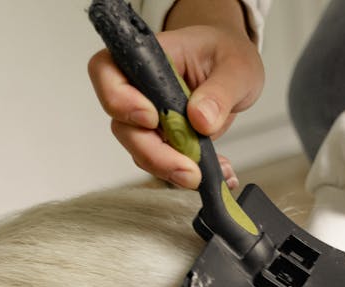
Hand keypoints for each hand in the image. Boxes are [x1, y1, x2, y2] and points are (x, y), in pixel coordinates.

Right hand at [88, 4, 263, 189]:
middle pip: (122, 124)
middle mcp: (139, 88)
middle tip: (188, 170)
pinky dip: (187, 172)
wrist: (234, 71)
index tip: (151, 118)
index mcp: (149, 57)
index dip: (119, 99)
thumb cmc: (227, 54)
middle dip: (152, 153)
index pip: (106, 72)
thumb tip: (201, 119)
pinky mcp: (161, 139)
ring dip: (169, 168)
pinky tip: (215, 171)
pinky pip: (163, 162)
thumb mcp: (238, 67)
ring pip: (140, 150)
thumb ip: (221, 91)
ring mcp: (147, 117)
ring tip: (204, 174)